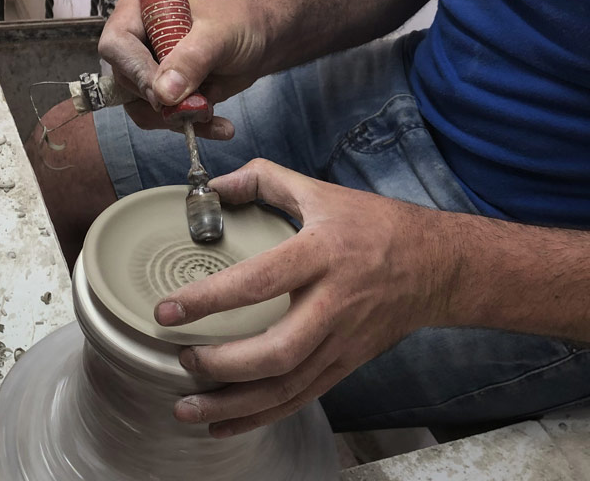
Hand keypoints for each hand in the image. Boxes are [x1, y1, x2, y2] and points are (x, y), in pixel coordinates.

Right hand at [97, 0, 269, 139]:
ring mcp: (146, 71)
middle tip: (201, 104)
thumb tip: (163, 94)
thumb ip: (191, 59)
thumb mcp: (219, 35)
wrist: (259, 41)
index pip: (117, 47)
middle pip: (128, 84)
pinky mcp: (161, 95)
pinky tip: (218, 125)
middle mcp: (135, 43)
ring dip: (178, 118)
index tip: (164, 95)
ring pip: (142, 109)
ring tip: (211, 111)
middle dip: (165, 102)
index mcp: (138, 12)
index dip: (137, 73)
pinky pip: (163, 120)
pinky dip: (190, 126)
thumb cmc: (238, 24)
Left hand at [153, 159, 453, 436]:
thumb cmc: (376, 226)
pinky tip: (225, 422)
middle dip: (221, 365)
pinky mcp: (346, 364)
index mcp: (321, 255)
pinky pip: (301, 398)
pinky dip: (261, 416)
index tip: (167, 310)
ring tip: (186, 408)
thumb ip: (264, 180)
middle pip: (275, 351)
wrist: (437, 267)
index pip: (259, 281)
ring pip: (286, 386)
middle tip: (181, 358)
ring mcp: (342, 341)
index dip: (209, 299)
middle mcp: (332, 305)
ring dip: (233, 404)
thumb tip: (214, 186)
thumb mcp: (320, 192)